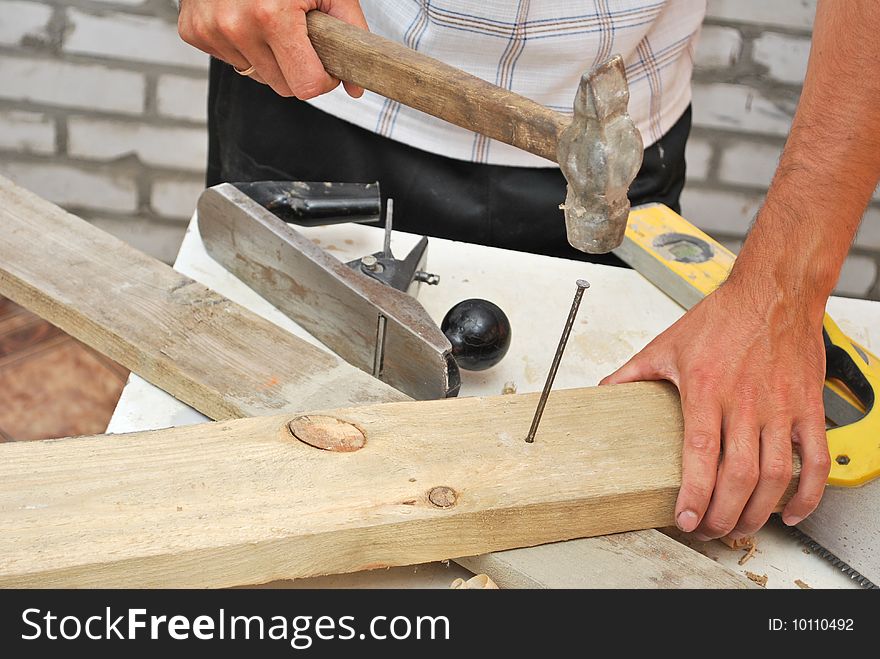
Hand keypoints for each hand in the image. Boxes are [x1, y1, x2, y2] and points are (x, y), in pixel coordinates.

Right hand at [178, 0, 367, 98]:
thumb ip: (349, 34)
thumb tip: (355, 87)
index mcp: (271, 16)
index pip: (306, 86)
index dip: (323, 78)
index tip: (325, 63)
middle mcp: (235, 26)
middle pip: (282, 86)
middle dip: (297, 67)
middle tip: (301, 36)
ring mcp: (210, 30)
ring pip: (257, 75)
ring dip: (269, 56)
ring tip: (271, 19)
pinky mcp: (193, 30)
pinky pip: (231, 60)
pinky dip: (243, 46)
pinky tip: (246, 16)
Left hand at [600, 279, 830, 539]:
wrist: (774, 292)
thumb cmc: (722, 317)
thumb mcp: (666, 345)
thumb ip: (632, 373)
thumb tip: (604, 390)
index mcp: (707, 389)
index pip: (700, 453)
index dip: (694, 493)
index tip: (684, 518)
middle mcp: (746, 402)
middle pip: (738, 475)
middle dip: (722, 513)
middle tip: (708, 529)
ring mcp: (781, 407)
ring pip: (775, 475)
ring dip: (758, 511)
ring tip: (739, 525)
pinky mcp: (807, 408)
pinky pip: (815, 460)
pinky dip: (806, 494)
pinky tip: (789, 511)